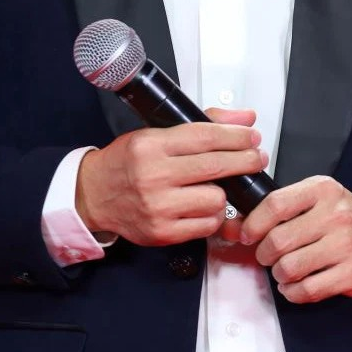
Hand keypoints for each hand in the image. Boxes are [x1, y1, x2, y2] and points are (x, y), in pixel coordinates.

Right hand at [75, 110, 266, 245]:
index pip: (205, 137)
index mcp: (151, 146)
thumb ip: (203, 125)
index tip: (252, 137)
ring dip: (224, 192)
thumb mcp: (156, 133)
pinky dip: (214, 216)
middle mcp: (153, 176)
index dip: (236, 136)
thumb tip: (244, 119)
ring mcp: (158, 206)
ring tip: (216, 186)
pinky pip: (207, 225)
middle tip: (257, 158)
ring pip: (216, 199)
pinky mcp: (163, 232)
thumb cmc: (127, 163)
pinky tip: (206, 206)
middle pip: (216, 166)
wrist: (94, 195)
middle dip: (246, 160)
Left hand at [239, 175, 351, 302]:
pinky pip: (308, 289)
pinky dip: (293, 292)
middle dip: (264, 254)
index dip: (253, 224)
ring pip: (290, 267)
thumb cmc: (344, 218)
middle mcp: (336, 215)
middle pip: (279, 240)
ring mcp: (346, 245)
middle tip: (268, 256)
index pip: (275, 205)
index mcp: (323, 191)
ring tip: (284, 270)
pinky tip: (295, 285)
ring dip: (279, 274)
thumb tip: (237, 225)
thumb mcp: (316, 200)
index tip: (247, 235)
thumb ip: (280, 209)